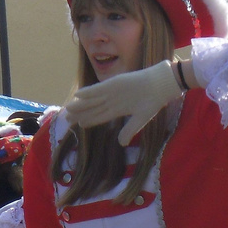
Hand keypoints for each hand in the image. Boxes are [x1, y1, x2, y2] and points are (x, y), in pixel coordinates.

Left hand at [65, 59, 182, 144]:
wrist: (160, 85)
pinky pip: (99, 89)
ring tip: (68, 109)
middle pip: (93, 108)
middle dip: (80, 113)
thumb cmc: (153, 102)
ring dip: (81, 104)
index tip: (78, 125)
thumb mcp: (141, 119)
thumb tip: (121, 144)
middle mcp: (112, 101)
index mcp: (118, 110)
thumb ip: (129, 130)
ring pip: (93, 100)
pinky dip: (89, 92)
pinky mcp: (114, 83)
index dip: (89, 121)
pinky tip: (78, 95)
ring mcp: (112, 92)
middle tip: (67, 118)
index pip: (100, 117)